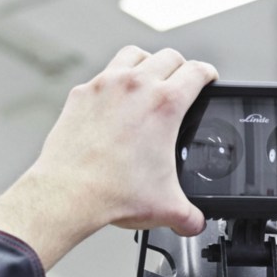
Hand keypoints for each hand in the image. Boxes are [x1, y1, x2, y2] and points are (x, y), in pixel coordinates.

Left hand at [0, 46, 217, 267]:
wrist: (68, 193)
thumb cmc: (113, 193)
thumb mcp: (166, 207)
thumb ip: (190, 215)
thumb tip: (195, 222)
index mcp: (165, 104)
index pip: (197, 71)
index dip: (208, 74)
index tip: (208, 79)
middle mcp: (136, 85)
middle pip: (169, 57)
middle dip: (181, 67)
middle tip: (182, 81)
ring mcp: (105, 85)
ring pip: (134, 54)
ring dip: (147, 62)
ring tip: (149, 77)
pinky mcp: (82, 94)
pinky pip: (103, 75)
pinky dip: (113, 81)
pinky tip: (114, 99)